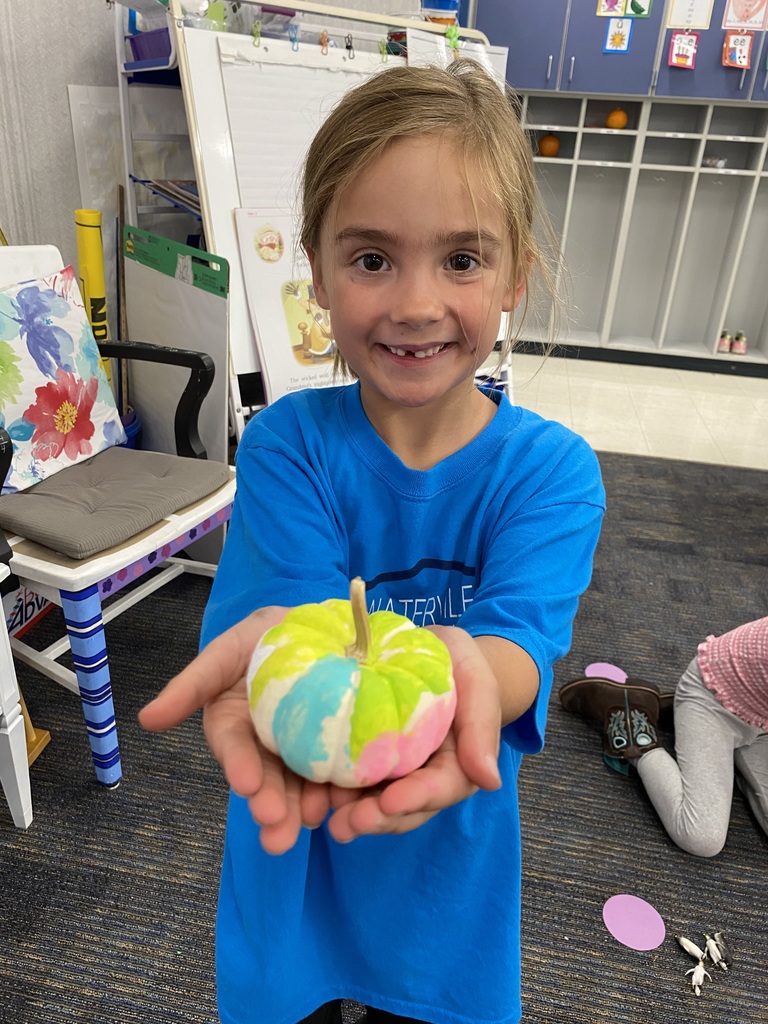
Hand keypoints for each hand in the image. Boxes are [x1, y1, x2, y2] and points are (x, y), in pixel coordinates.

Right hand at [138, 607, 333, 854]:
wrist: (315, 628)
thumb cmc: (262, 638)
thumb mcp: (225, 653)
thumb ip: (190, 685)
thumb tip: (146, 719)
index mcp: (234, 728)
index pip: (234, 750)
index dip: (239, 766)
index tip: (245, 784)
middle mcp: (266, 748)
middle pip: (268, 779)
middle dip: (272, 804)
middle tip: (279, 830)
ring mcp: (301, 752)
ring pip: (301, 785)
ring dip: (305, 807)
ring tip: (313, 820)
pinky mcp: (335, 750)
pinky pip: (338, 773)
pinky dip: (341, 789)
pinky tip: (347, 800)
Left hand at [325, 626, 502, 842]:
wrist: (432, 651)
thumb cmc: (461, 665)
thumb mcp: (478, 683)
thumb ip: (482, 728)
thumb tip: (490, 782)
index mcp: (456, 765)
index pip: (439, 787)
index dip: (415, 798)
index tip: (389, 802)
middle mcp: (422, 776)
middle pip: (403, 807)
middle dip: (376, 818)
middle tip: (346, 824)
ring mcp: (392, 771)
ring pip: (373, 802)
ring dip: (350, 812)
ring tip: (324, 816)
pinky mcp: (363, 758)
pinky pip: (348, 779)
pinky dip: (330, 789)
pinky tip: (310, 793)